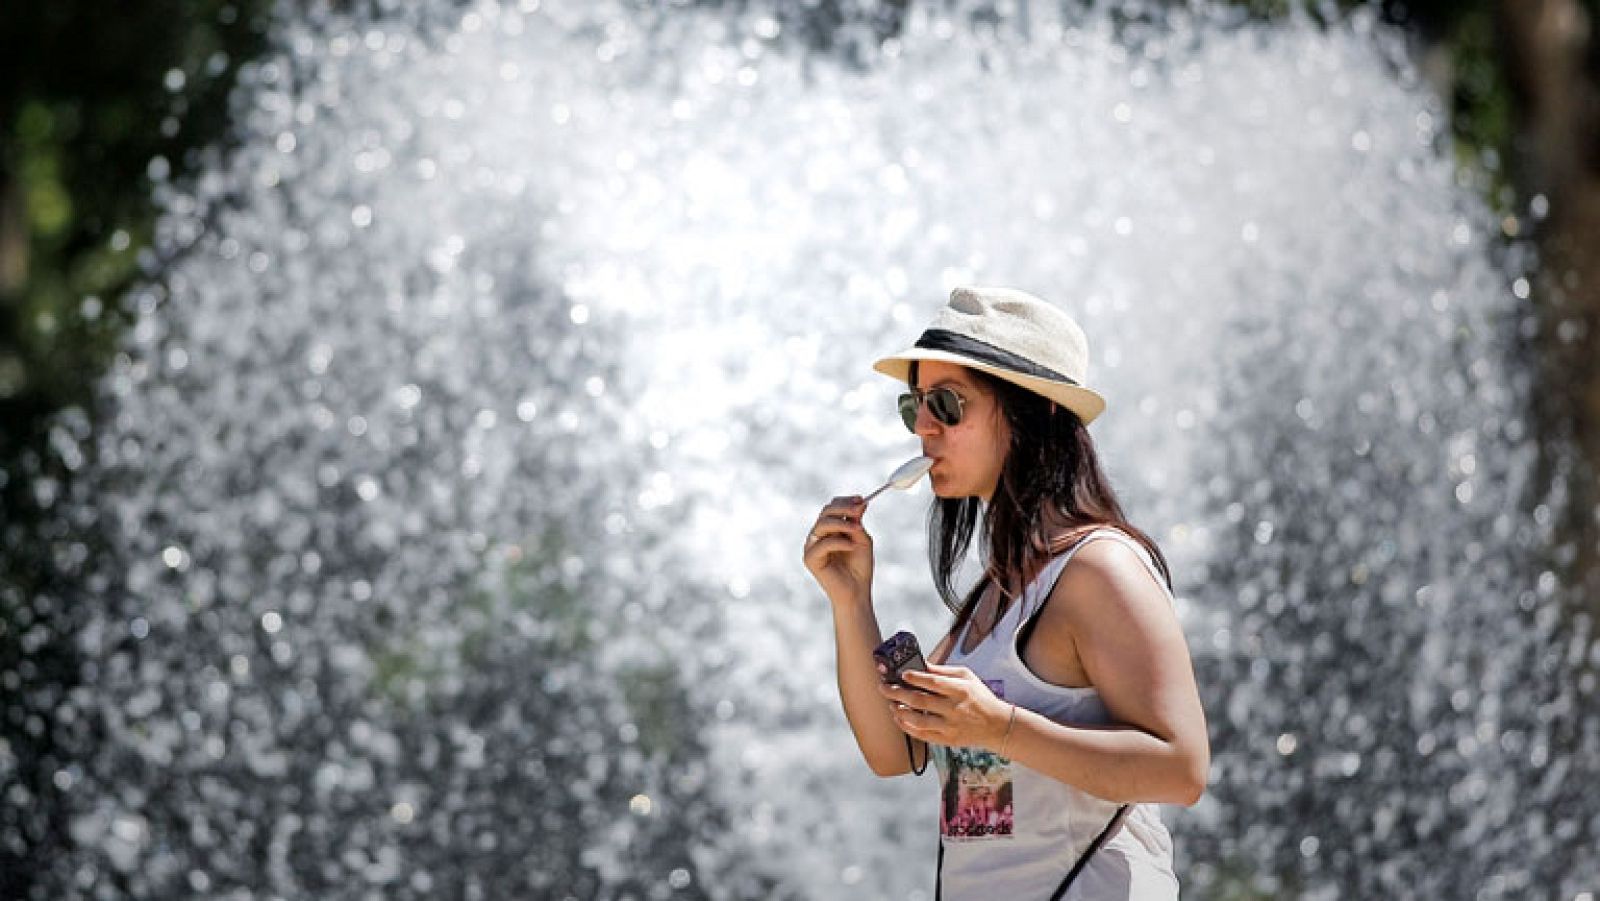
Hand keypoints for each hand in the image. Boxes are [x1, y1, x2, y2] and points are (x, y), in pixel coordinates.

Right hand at [802, 496, 872, 605]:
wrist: (857, 591)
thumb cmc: (859, 567)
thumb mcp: (861, 539)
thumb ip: (857, 522)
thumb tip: (859, 502)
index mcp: (829, 529)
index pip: (831, 507)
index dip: (845, 501)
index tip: (862, 499)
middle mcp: (818, 535)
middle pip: (825, 512)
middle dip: (843, 508)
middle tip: (860, 509)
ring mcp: (812, 546)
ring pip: (822, 524)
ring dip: (842, 523)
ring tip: (858, 529)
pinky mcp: (810, 559)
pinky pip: (823, 544)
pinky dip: (839, 542)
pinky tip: (851, 546)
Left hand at [877, 664, 1010, 751]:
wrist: (997, 725)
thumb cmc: (980, 697)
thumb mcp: (967, 677)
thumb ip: (944, 671)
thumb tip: (922, 665)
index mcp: (960, 690)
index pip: (934, 683)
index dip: (915, 678)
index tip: (902, 674)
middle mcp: (954, 709)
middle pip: (920, 701)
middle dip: (897, 693)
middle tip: (884, 687)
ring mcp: (950, 726)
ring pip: (918, 720)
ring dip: (900, 712)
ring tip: (891, 704)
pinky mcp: (947, 740)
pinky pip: (922, 735)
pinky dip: (907, 727)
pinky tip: (899, 719)